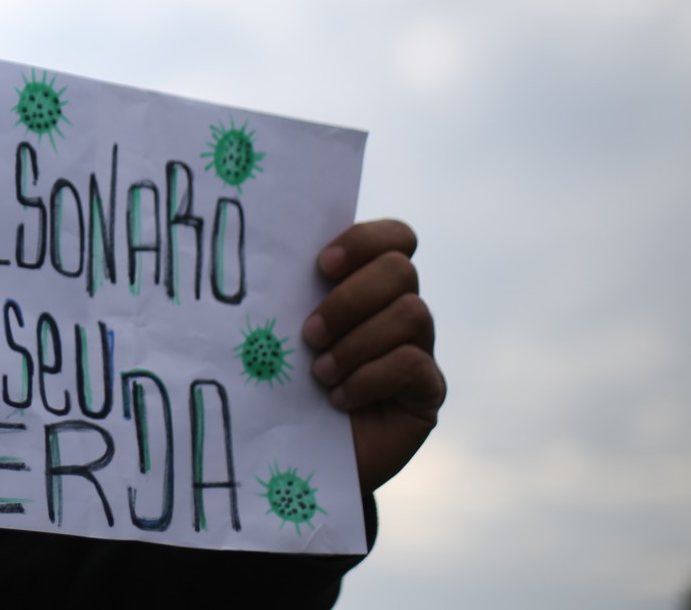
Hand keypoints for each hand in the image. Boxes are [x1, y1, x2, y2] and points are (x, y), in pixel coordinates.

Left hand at [302, 219, 444, 493]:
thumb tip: (264, 254)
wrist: (299, 453)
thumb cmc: (285, 382)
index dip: (364, 240)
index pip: (395, 237)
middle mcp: (400, 310)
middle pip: (400, 269)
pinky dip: (370, 377)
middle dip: (349, 298)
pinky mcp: (427, 391)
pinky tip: (340, 397)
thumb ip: (290, 292)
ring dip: (356, 341)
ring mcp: (419, 349)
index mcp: (367, 284)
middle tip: (310, 332)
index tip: (322, 265)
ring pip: (411, 313)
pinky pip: (414, 363)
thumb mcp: (284, 331)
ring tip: (320, 372)